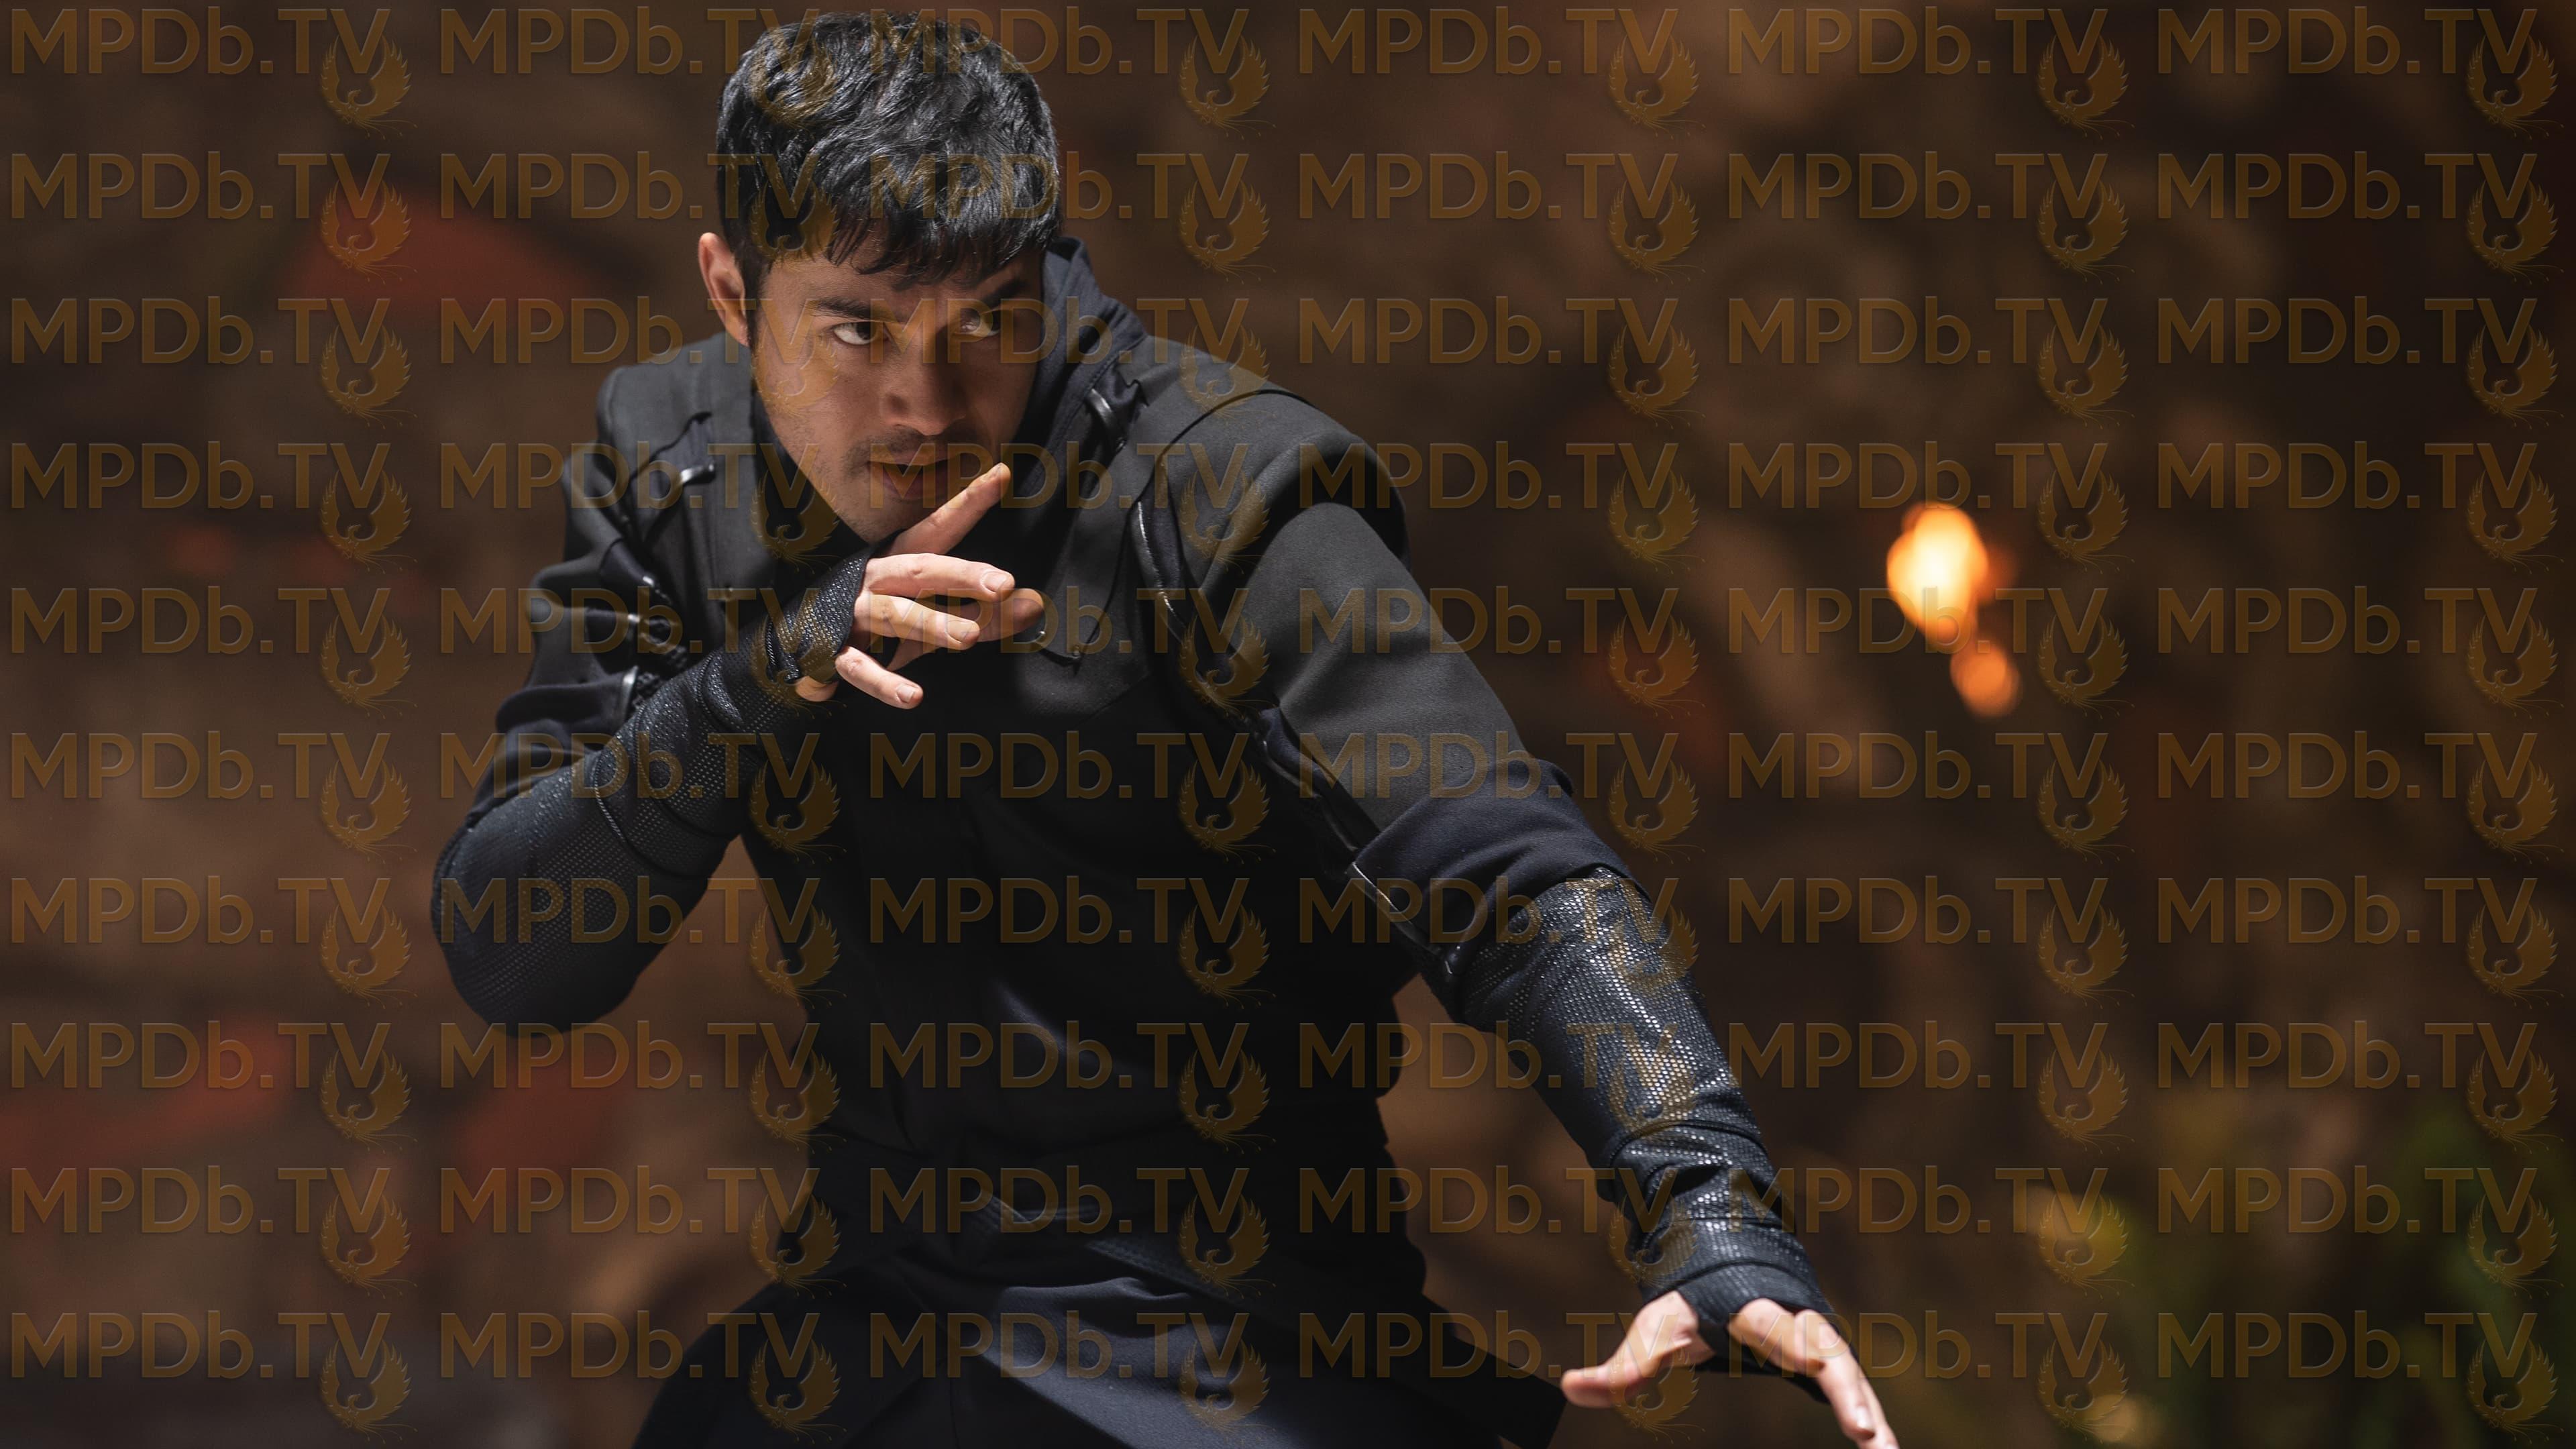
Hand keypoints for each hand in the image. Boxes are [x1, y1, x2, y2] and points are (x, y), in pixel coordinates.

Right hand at [794, 462, 1046, 706]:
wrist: (803, 641)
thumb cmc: (883, 619)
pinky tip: (914, 697)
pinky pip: (861, 667)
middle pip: (920, 569)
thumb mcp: (935, 614)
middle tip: (1003, 583)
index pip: (939, 528)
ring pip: (895, 616)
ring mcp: (853, 615)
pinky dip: (885, 683)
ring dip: (933, 624)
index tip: (1002, 475)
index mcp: (901, 562)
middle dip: (961, 574)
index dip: (968, 504)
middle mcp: (876, 580)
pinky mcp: (836, 653)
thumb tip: (1036, 604)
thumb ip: (986, 614)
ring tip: (969, 637)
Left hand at [1561, 1293, 1895, 1446]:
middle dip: (1853, 1396)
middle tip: (1870, 1440)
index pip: (1784, 1336)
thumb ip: (1622, 1366)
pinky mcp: (1826, 1356)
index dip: (1805, 1362)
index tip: (1832, 1403)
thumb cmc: (1691, 1299)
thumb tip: (1569, 1387)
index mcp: (1756, 1311)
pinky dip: (1867, 1417)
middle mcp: (1797, 1319)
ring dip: (1871, 1415)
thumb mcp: (1657, 1327)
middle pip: (1832, 1356)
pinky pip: (1851, 1387)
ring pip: (1851, 1375)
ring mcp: (1818, 1336)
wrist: (1728, 1255)